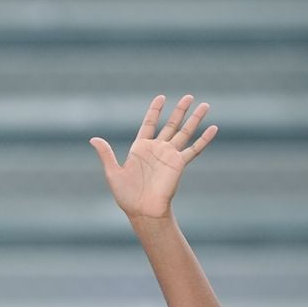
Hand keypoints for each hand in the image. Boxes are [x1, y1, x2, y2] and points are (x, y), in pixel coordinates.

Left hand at [90, 95, 215, 219]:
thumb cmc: (127, 196)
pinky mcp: (179, 164)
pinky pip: (194, 149)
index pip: (150, 123)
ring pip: (185, 132)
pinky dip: (204, 139)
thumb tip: (93, 138)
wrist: (143, 210)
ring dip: (195, 119)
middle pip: (171, 124)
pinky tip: (214, 128)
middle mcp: (157, 149)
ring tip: (205, 105)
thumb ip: (106, 154)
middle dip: (180, 110)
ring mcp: (170, 155)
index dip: (155, 110)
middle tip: (189, 96)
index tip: (161, 98)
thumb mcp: (113, 173)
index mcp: (140, 148)